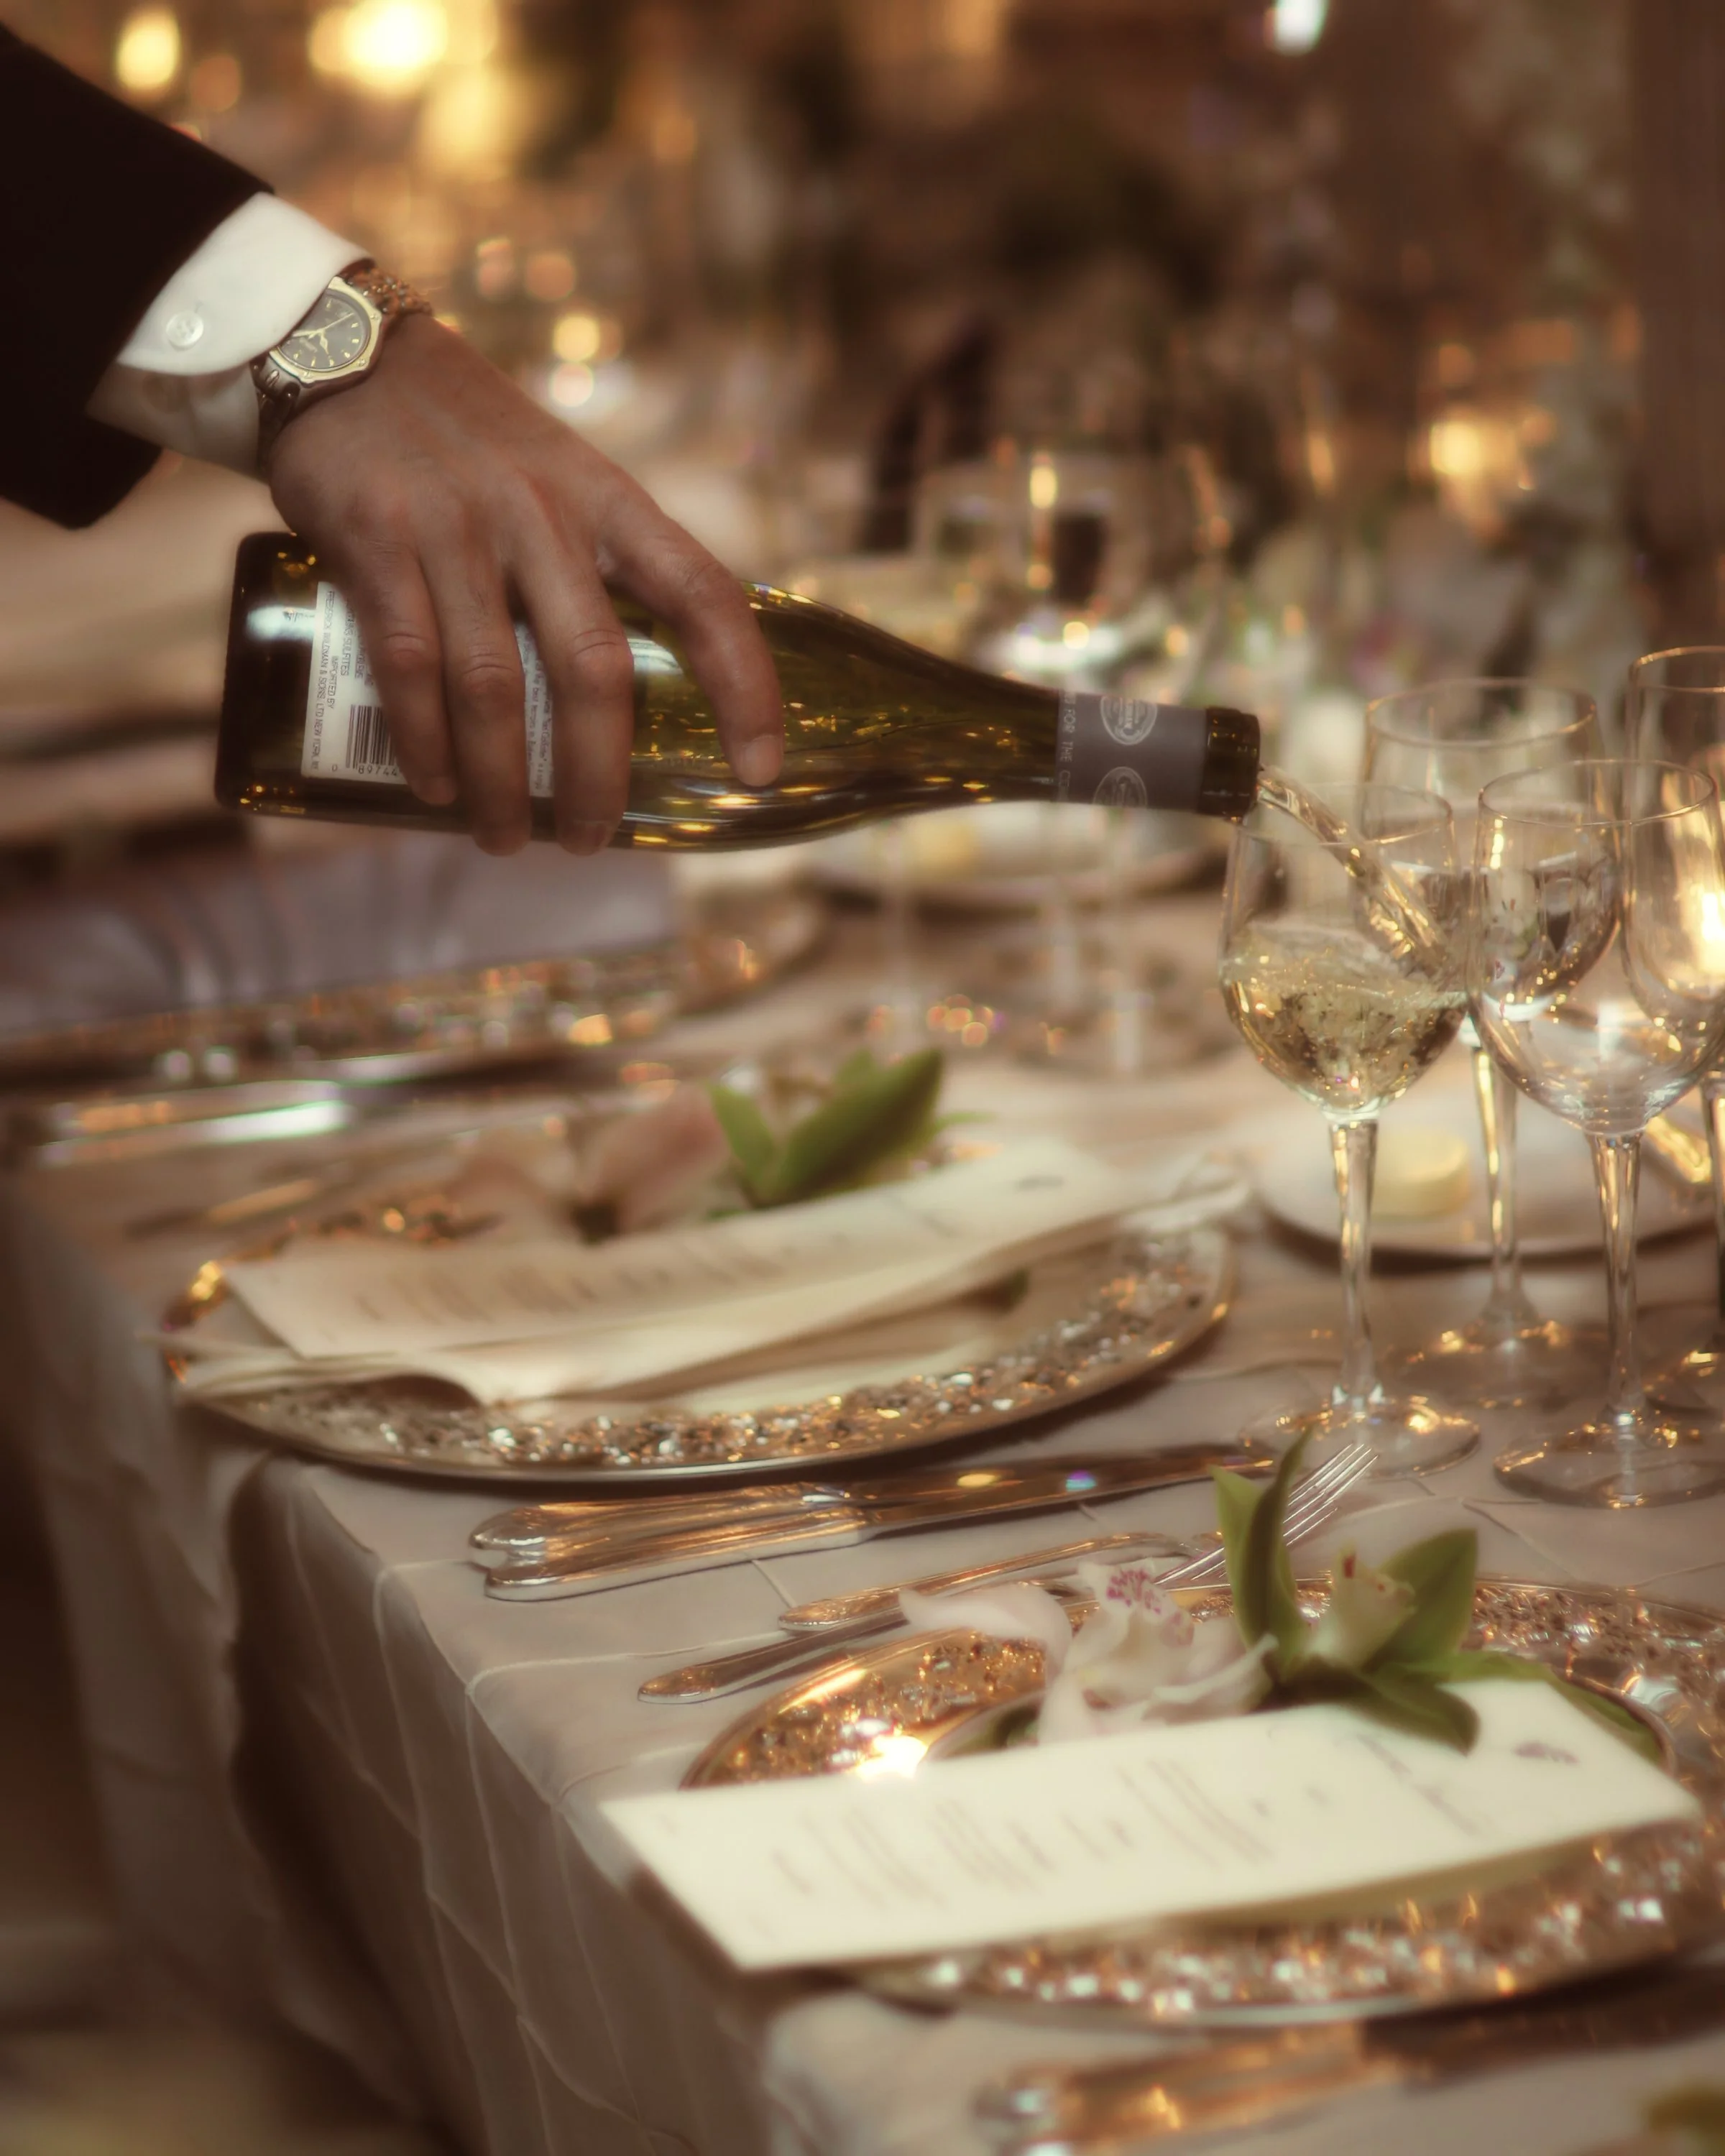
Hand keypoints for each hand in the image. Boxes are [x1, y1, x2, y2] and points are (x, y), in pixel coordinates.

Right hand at [265, 315, 783, 854]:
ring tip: (505, 840)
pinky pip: (409, 667)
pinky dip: (425, 743)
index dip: (745, 689)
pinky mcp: (376, 542)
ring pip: (497, 689)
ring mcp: (458, 530)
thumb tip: (648, 686)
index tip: (759, 769)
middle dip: (597, 777)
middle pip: (596, 673)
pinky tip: (436, 791)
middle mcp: (544, 516)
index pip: (704, 597)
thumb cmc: (471, 442)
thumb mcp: (564, 478)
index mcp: (610, 502)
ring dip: (503, 784)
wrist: (343, 355)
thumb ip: (606, 565)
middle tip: (588, 840)